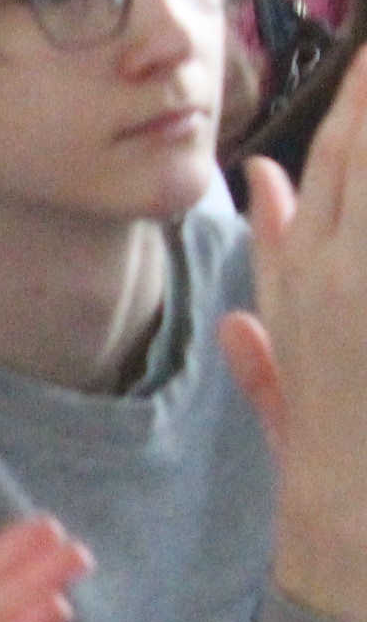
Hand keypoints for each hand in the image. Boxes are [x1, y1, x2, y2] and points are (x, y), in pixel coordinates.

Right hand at [231, 60, 366, 621]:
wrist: (346, 515)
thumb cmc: (325, 447)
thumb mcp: (284, 354)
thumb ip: (274, 259)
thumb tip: (264, 182)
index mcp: (297, 277)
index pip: (327, 165)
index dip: (354, 106)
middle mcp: (328, 272)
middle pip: (359, 157)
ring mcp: (359, 287)